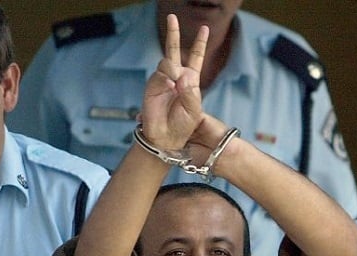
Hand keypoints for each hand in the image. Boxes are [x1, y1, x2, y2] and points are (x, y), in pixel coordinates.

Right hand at [141, 14, 208, 150]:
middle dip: (174, 33)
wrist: (166, 137)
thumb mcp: (195, 109)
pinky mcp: (152, 85)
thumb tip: (181, 74)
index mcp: (190, 81)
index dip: (199, 44)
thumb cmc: (183, 125)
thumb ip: (190, 91)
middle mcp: (176, 77)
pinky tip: (169, 86)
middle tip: (172, 17)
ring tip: (175, 84)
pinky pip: (160, 73)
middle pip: (174, 50)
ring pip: (168, 62)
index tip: (204, 29)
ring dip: (174, 69)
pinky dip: (166, 78)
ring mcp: (163, 80)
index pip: (195, 58)